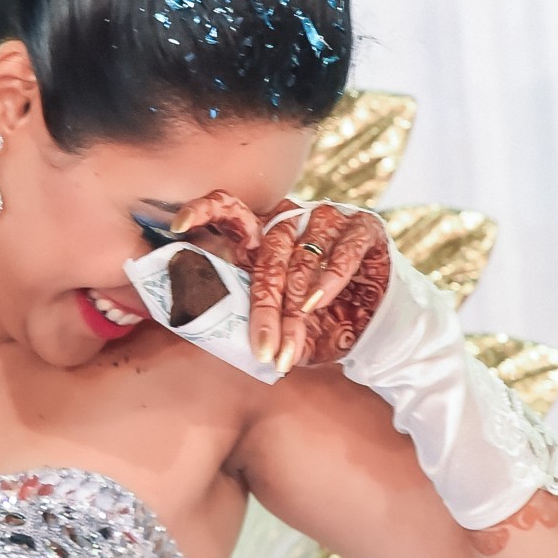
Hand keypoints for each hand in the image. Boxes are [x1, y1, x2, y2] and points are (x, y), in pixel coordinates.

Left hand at [169, 193, 391, 373]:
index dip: (205, 211)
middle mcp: (294, 221)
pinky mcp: (364, 228)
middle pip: (269, 253)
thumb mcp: (283, 329)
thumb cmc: (322, 325)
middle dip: (264, 307)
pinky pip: (343, 250)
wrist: (378, 328)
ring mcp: (329, 220)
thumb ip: (256, 325)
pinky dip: (331, 279)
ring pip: (304, 258)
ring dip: (297, 306)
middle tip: (261, 346)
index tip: (179, 224)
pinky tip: (319, 302)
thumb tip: (221, 338)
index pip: (231, 212)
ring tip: (291, 343)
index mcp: (265, 237)